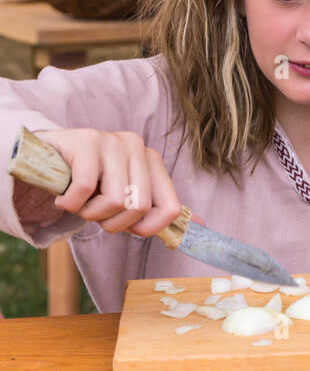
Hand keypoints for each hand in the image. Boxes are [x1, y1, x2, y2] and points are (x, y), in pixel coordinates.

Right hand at [32, 129, 194, 237]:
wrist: (45, 159)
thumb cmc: (89, 184)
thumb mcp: (125, 198)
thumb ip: (159, 211)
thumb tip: (202, 226)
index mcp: (152, 161)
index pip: (171, 207)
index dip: (147, 229)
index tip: (126, 227)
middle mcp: (137, 147)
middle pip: (139, 208)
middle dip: (111, 223)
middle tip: (93, 212)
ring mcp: (112, 141)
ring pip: (113, 201)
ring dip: (88, 213)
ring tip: (79, 201)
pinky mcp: (86, 141)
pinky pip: (85, 190)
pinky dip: (69, 204)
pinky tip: (63, 196)